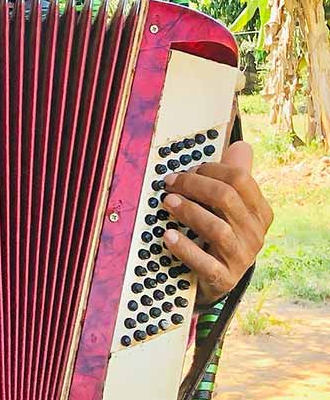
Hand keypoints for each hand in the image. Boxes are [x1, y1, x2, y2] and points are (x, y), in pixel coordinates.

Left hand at [161, 141, 272, 305]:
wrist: (218, 280)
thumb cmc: (220, 235)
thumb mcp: (229, 207)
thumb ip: (233, 178)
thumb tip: (240, 145)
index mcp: (259, 212)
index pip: (240, 179)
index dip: (210, 169)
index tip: (186, 170)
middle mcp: (255, 234)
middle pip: (226, 199)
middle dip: (194, 186)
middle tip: (169, 184)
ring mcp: (241, 257)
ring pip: (217, 229)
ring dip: (188, 211)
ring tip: (167, 203)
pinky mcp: (224, 278)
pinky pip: (205, 262)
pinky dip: (185, 248)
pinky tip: (168, 236)